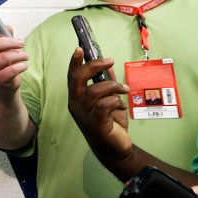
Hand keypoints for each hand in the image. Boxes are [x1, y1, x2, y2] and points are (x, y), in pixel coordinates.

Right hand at [0, 21, 26, 95]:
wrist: (4, 85)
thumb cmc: (5, 63)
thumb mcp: (5, 48)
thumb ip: (6, 36)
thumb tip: (8, 27)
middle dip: (9, 42)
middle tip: (21, 43)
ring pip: (4, 58)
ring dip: (19, 55)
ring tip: (26, 56)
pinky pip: (10, 70)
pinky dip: (21, 66)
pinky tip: (24, 65)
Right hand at [66, 47, 132, 169]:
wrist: (115, 149)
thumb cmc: (110, 123)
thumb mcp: (110, 99)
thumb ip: (107, 83)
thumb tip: (108, 66)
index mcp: (77, 98)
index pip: (72, 76)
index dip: (74, 62)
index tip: (80, 48)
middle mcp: (76, 105)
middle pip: (77, 80)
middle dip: (93, 66)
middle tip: (109, 61)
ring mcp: (84, 115)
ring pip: (93, 91)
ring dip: (112, 86)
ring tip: (124, 89)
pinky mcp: (95, 124)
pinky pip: (103, 106)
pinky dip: (114, 101)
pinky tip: (121, 104)